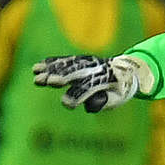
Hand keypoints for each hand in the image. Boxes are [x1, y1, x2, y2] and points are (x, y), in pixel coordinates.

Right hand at [33, 54, 151, 111]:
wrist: (129, 70)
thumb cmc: (121, 90)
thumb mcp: (117, 99)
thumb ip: (103, 102)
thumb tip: (88, 105)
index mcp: (108, 80)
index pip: (89, 89)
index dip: (78, 96)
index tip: (66, 103)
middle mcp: (97, 69)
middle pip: (75, 73)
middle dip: (60, 77)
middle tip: (44, 81)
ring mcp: (89, 62)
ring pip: (68, 64)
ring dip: (50, 68)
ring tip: (35, 72)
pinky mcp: (82, 59)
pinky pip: (66, 59)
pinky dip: (53, 62)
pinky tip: (39, 65)